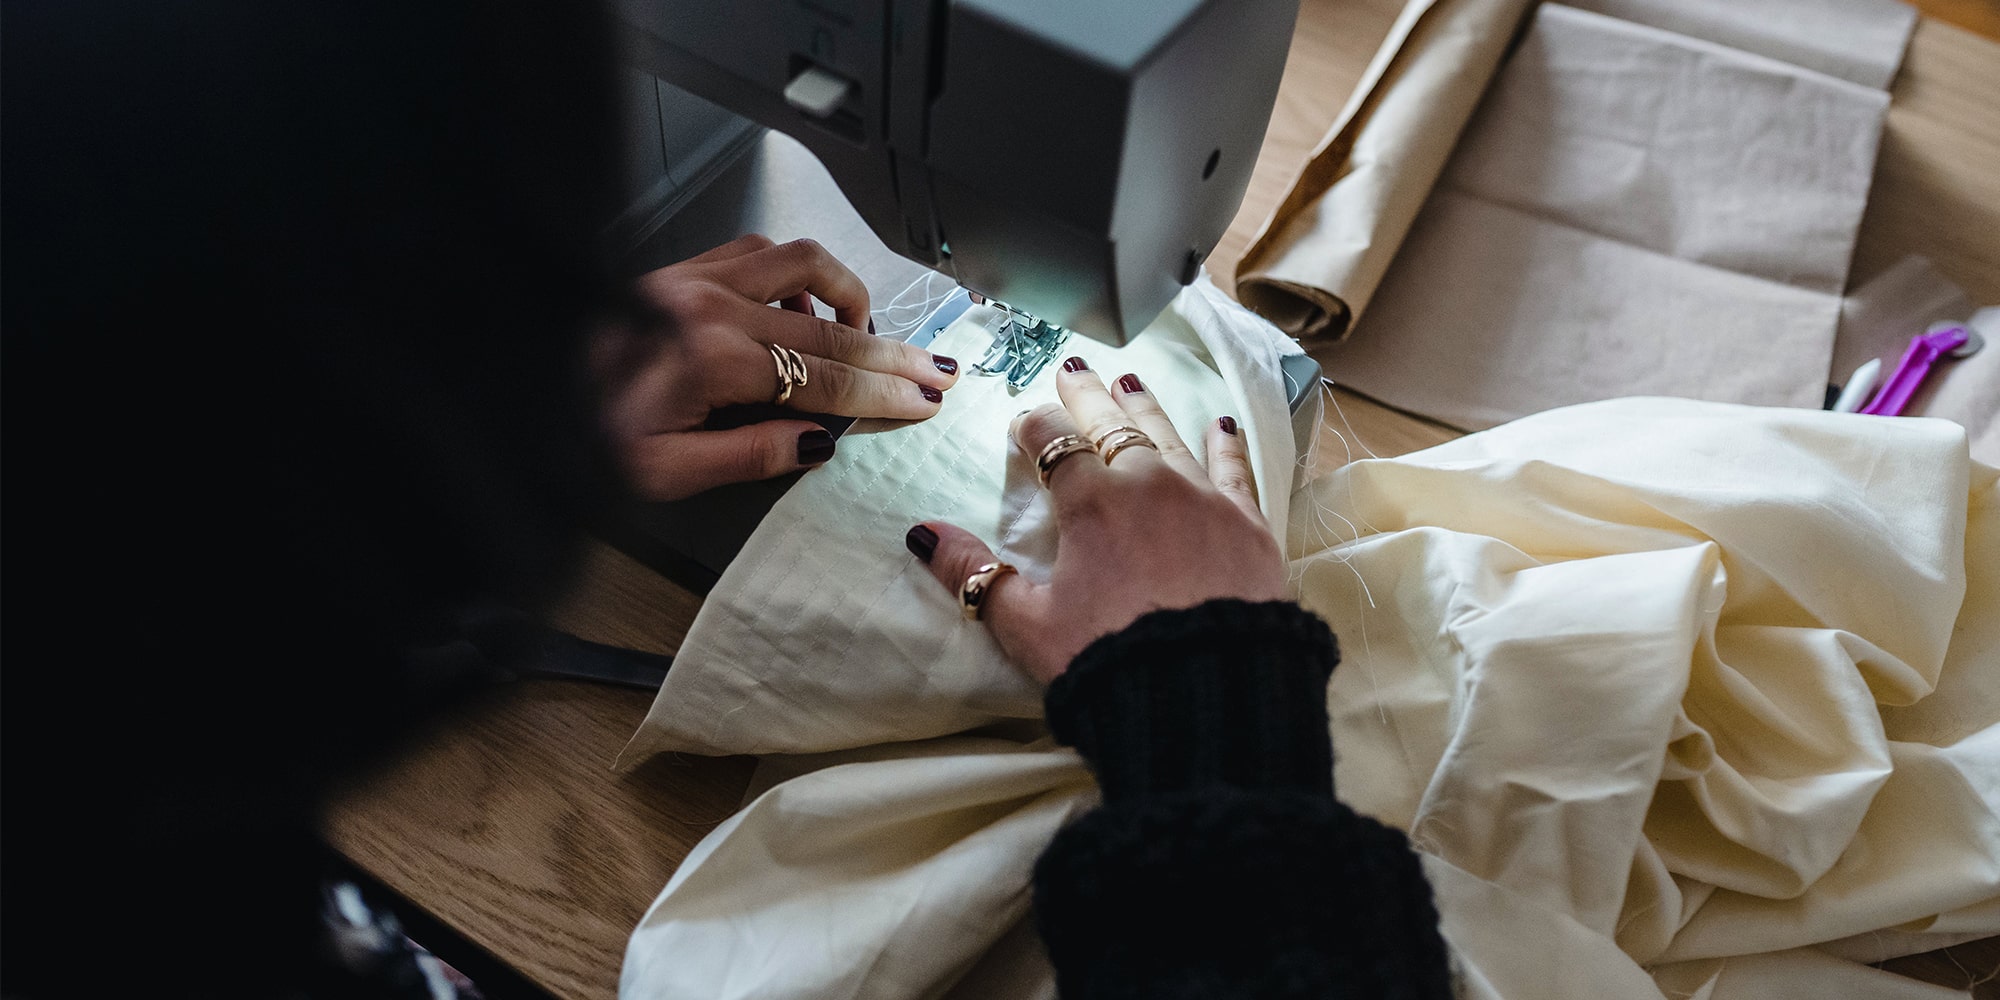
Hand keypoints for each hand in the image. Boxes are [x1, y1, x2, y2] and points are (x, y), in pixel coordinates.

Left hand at [596, 234, 960, 499]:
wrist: (517, 395)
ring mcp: (692, 278)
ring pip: (799, 262)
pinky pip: (756, 252)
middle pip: (830, 323)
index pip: (825, 377)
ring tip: (870, 333)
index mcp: (710, 357)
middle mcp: (707, 305)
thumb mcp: (663, 473)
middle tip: (934, 369)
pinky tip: (798, 310)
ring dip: (846, 293)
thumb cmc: (577, 436)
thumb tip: (818, 441)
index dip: (884, 392)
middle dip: (892, 350)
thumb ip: (748, 455)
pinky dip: (794, 274)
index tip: (925, 400)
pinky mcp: (677, 270)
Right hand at [907, 360, 1287, 683]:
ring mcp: (1203, 498)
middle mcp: (1148, 483)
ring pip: (1169, 435)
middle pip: (1111, 424)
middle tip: (1075, 372)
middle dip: (1088, 397)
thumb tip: (923, 533)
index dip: (1032, 427)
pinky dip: (1224, 444)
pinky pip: (1234, 469)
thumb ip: (975, 573)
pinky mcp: (1247, 524)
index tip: (1023, 425)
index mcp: (1090, 502)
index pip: (1051, 442)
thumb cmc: (1107, 660)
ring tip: (1131, 382)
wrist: (1204, 695)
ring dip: (1146, 407)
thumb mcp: (1027, 624)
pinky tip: (1220, 424)